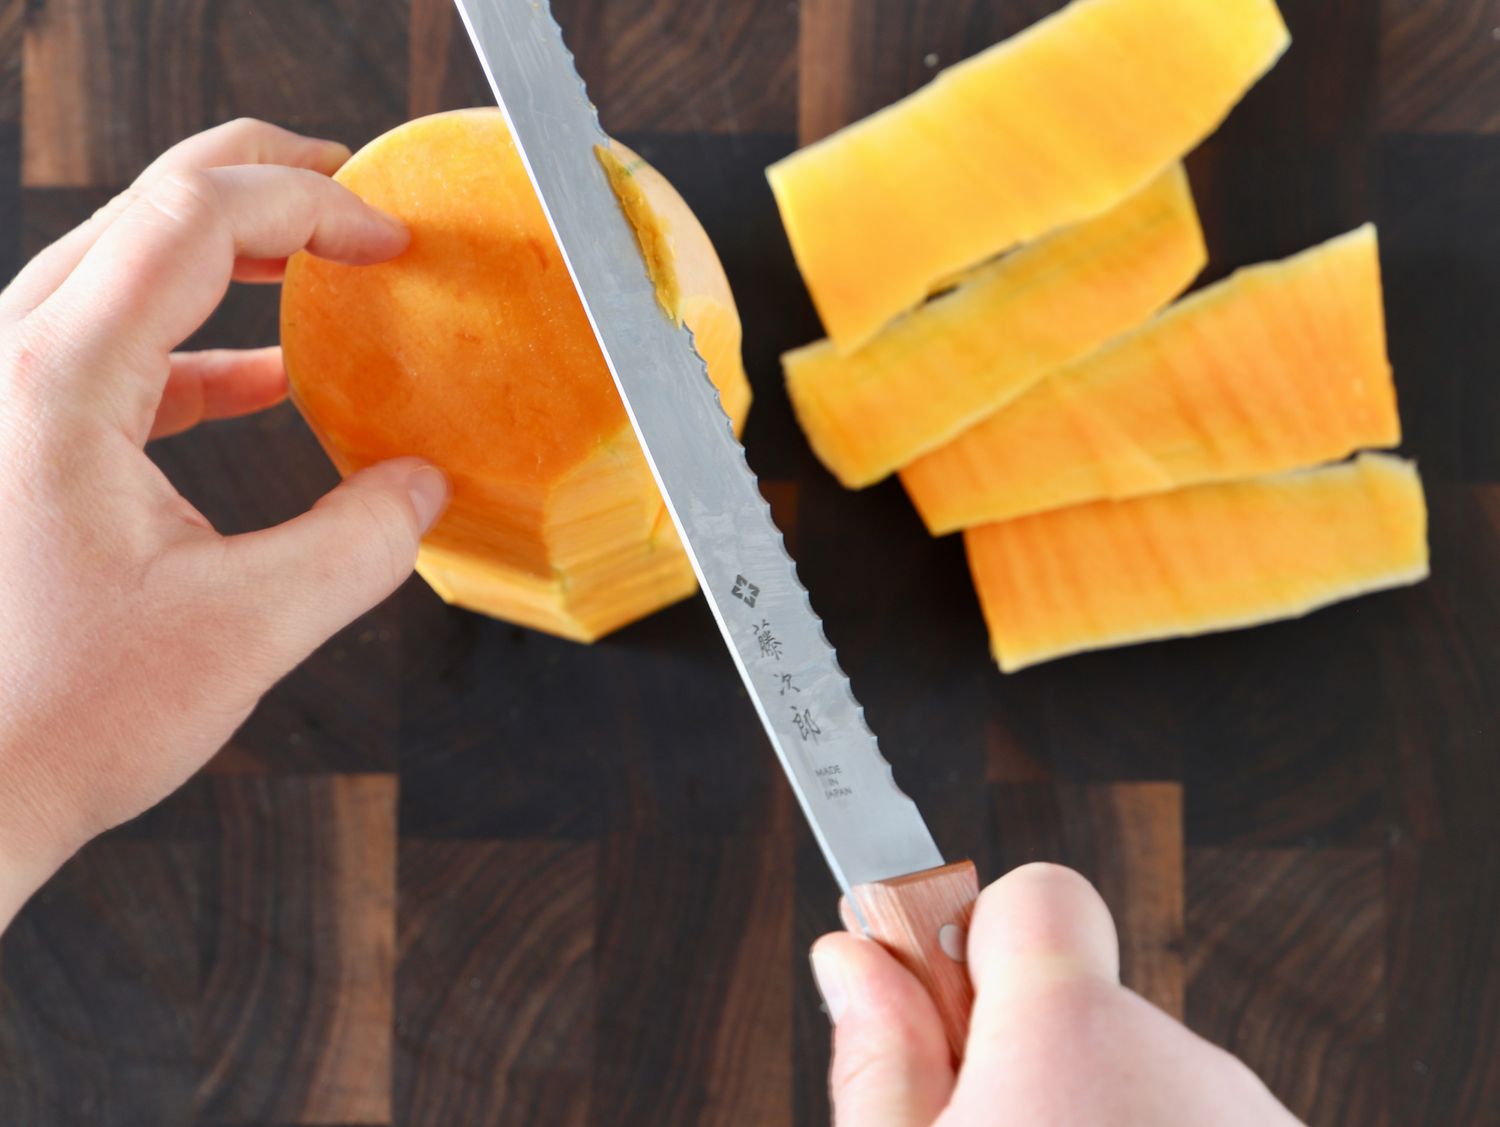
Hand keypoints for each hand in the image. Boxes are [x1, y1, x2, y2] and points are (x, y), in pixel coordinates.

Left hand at [0, 119, 448, 929]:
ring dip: (229, 253)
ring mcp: (8, 395)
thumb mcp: (247, 629)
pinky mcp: (19, 438)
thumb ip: (361, 545)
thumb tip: (425, 488)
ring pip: (122, 264)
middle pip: (145, 207)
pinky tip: (265, 377)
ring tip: (318, 259)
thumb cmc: (60, 717)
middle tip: (357, 191)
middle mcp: (16, 363)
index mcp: (60, 382)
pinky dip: (198, 342)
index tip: (389, 241)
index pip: (195, 219)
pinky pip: (115, 345)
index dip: (309, 205)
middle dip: (265, 181)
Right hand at [812, 863, 1303, 1124]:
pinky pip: (1201, 1122)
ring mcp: (1254, 1119)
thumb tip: (856, 952)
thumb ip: (879, 1056)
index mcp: (1073, 1036)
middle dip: (1030, 1058)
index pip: (1035, 895)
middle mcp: (1183, 1060)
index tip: (941, 1005)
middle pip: (1086, 1000)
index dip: (974, 945)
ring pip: (1144, 1074)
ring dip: (1097, 1116)